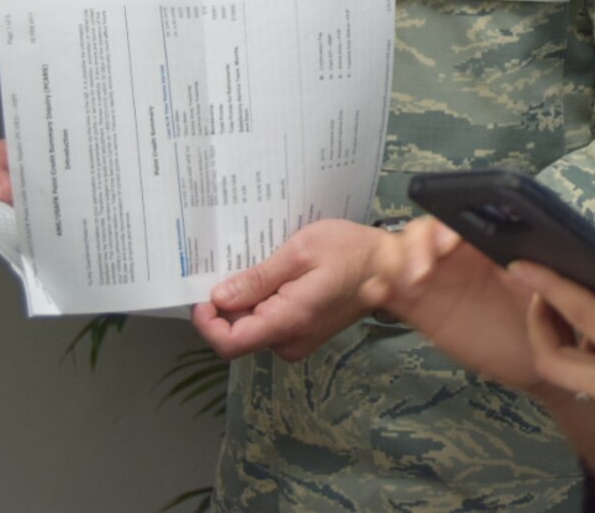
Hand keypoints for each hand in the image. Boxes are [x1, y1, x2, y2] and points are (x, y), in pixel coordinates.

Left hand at [191, 218, 392, 360]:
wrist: (391, 267)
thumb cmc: (350, 252)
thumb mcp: (301, 252)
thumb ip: (258, 278)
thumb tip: (220, 298)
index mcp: (288, 322)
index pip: (229, 343)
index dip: (207, 322)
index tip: (203, 294)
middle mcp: (290, 341)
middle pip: (239, 334)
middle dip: (227, 306)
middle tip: (234, 266)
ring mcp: (298, 340)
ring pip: (253, 328)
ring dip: (246, 302)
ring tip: (260, 266)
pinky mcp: (304, 333)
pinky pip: (271, 324)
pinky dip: (263, 303)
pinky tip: (275, 277)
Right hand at [385, 217, 546, 391]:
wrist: (537, 358)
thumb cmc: (546, 313)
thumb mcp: (548, 284)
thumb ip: (535, 264)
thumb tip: (524, 252)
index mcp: (485, 241)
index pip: (456, 219)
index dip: (446, 227)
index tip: (448, 246)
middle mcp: (455, 256)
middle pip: (420, 233)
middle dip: (414, 245)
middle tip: (423, 274)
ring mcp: (434, 281)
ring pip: (398, 255)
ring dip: (392, 261)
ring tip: (404, 283)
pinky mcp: (419, 309)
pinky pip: (390, 292)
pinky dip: (377, 287)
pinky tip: (377, 292)